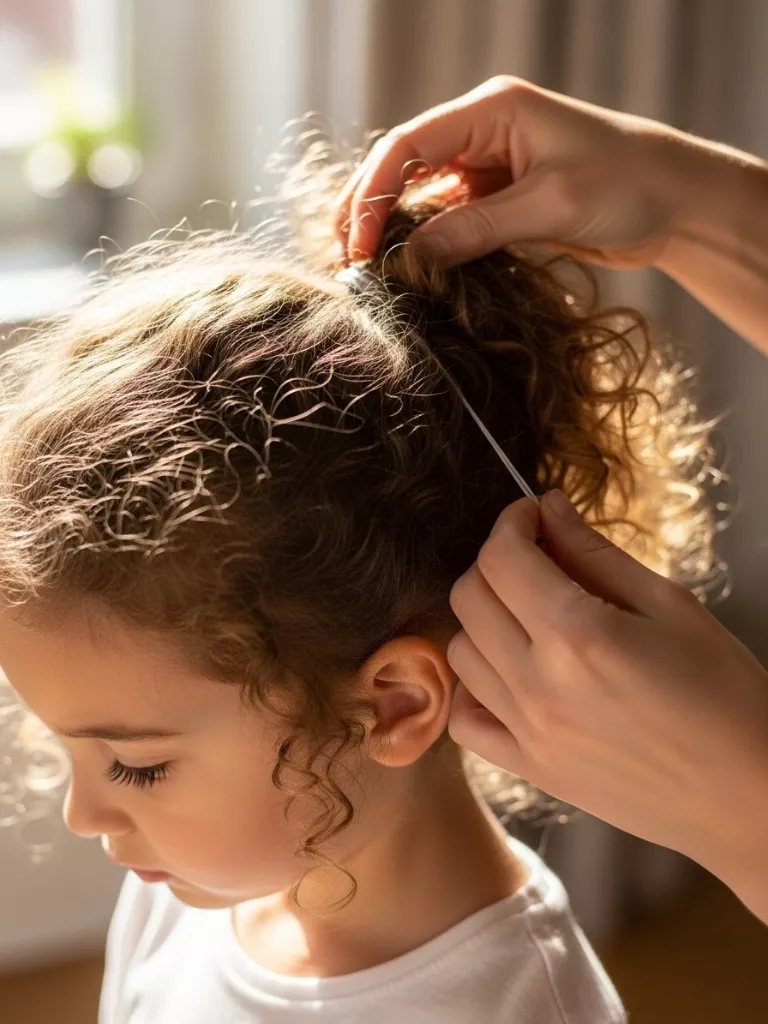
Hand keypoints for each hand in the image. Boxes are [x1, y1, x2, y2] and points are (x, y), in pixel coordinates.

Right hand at [336, 74, 695, 268]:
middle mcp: (483, 133)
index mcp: (492, 111)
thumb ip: (477, 231)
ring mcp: (490, 168)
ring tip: (368, 272)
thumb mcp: (550, 207)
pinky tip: (411, 271)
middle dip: (369, 211)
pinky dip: (428, 245)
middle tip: (346, 262)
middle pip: (403, 167)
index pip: (408, 145)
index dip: (372, 194)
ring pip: (422, 198)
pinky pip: (450, 222)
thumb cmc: (628, 185)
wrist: (678, 204)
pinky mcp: (500, 200)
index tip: (358, 246)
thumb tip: (410, 259)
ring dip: (394, 232)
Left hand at [447, 490, 767, 917]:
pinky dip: (476, 688)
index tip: (532, 515)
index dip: (512, 522)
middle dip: (496, 562)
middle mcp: (539, 685)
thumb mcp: (671, 607)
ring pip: (460, 651)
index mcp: (579, 635)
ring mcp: (528, 733)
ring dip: (485, 619)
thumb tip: (549, 507)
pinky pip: (465, 719)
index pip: (501, 557)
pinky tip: (513, 674)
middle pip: (469, 597)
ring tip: (530, 616)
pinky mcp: (530, 769)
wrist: (749, 797)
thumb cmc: (727, 695)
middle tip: (536, 559)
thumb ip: (596, 554)